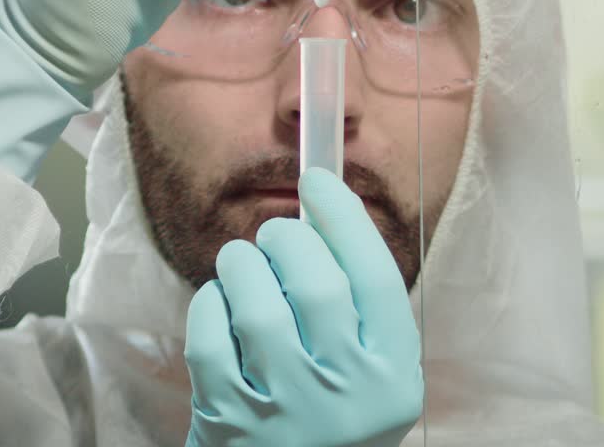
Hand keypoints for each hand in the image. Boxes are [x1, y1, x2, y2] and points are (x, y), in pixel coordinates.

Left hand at [184, 168, 423, 446]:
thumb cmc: (329, 415)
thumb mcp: (369, 372)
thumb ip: (356, 306)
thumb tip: (321, 213)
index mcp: (393, 378)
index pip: (375, 276)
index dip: (344, 217)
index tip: (318, 181)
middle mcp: (346, 398)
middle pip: (317, 283)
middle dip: (287, 239)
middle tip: (276, 233)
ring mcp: (286, 414)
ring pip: (258, 306)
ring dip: (242, 265)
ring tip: (242, 262)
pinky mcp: (230, 424)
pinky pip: (210, 339)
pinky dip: (210, 305)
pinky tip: (219, 304)